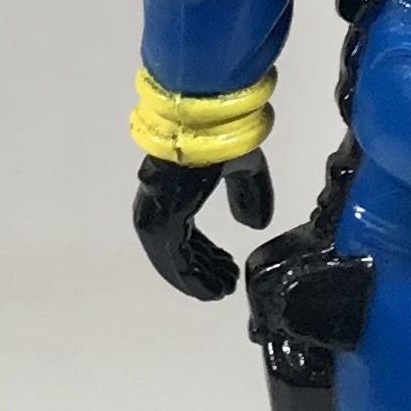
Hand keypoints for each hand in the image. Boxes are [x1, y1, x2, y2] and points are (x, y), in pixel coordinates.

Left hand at [133, 150, 273, 299]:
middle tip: (223, 284)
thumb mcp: (244, 167)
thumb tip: (253, 224)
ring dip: (198, 279)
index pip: (179, 231)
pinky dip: (192, 279)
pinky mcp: (163, 221)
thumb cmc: (222, 136)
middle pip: (173, 250)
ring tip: (220, 291)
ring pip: (172, 261)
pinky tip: (212, 289)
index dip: (202, 253)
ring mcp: (157, 213)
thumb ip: (248, 193)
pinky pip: (174, 262)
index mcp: (171, 190)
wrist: (210, 120)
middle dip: (201, 268)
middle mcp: (157, 205)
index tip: (222, 266)